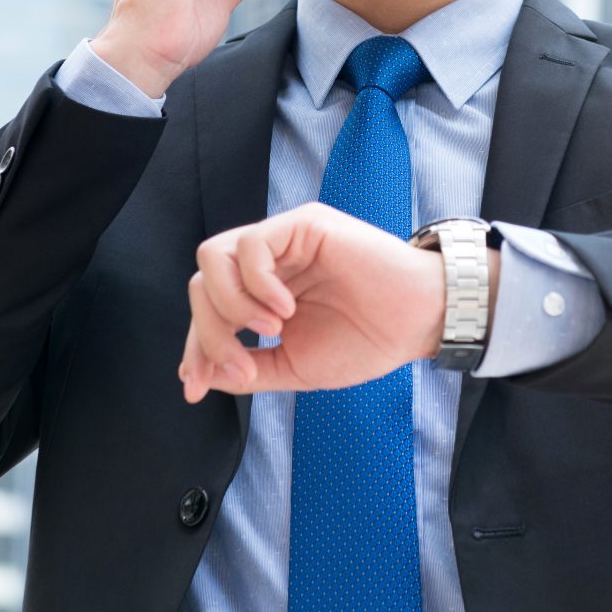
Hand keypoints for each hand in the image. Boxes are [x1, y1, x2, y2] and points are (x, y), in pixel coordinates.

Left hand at [178, 202, 454, 402]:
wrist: (417, 324)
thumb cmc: (366, 340)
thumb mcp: (295, 367)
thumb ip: (248, 369)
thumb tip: (197, 376)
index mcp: (261, 293)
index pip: (207, 309)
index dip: (195, 347)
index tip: (194, 386)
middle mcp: (266, 263)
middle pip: (200, 285)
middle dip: (209, 333)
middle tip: (242, 367)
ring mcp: (283, 240)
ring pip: (213, 259)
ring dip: (229, 305)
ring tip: (270, 330)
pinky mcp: (303, 224)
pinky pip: (252, 246)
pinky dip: (257, 283)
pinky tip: (285, 309)